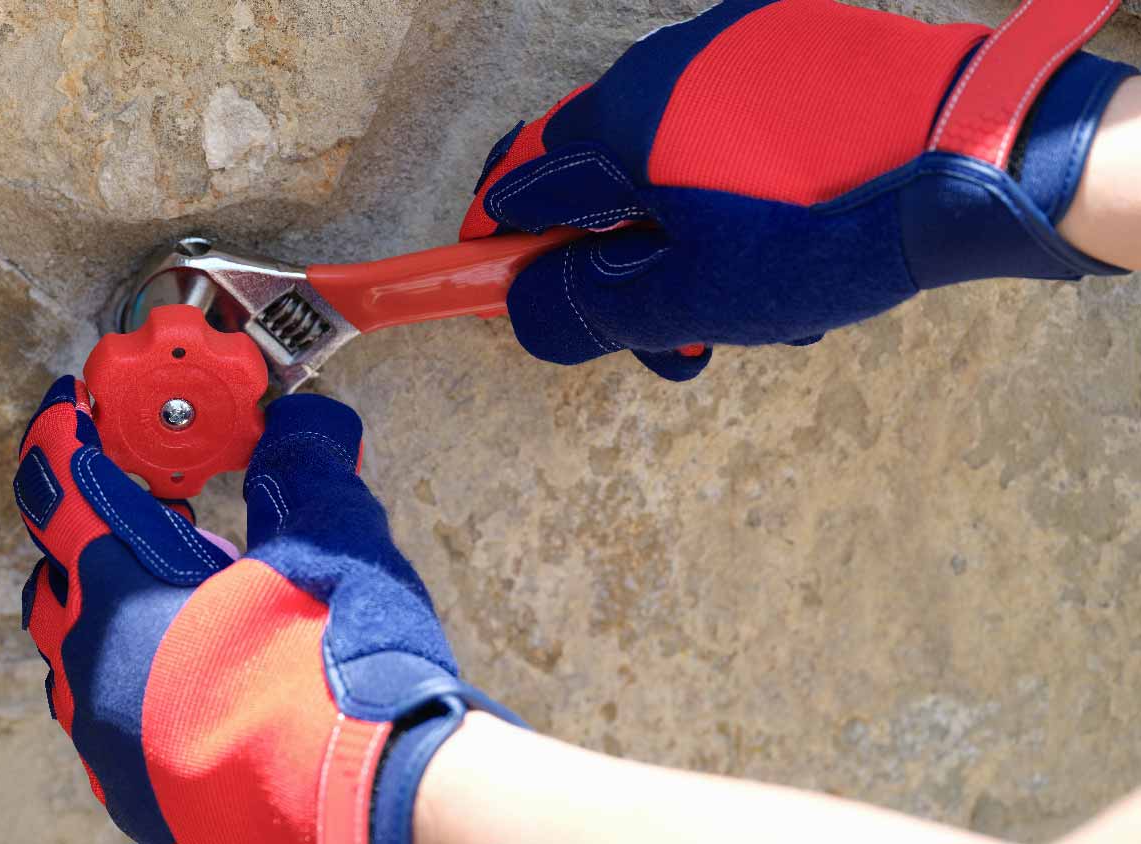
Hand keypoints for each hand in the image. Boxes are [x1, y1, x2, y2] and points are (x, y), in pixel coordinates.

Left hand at [13, 377, 516, 843]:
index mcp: (122, 592)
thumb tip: (302, 422)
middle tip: (155, 513)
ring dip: (114, 615)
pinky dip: (135, 682)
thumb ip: (303, 470)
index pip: (62, 489)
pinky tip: (197, 677)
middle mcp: (94, 665)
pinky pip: (108, 722)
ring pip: (77, 657)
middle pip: (55, 579)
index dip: (60, 437)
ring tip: (186, 601)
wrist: (357, 802)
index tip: (67, 408)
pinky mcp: (132, 794)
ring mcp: (106, 739)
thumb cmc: (336, 674)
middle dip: (89, 537)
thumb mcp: (331, 542)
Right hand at [462, 0, 1136, 379]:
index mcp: (624, 120)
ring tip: (746, 306)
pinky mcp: (797, 48)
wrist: (982, 154)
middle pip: (598, 176)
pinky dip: (730, 191)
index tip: (495, 287)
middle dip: (616, 264)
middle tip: (660, 335)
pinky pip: (728, 128)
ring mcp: (735, 50)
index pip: (517, 178)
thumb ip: (590, 307)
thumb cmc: (824, 231)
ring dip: (683, 240)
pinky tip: (786, 242)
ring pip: (668, 159)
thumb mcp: (695, 295)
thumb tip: (519, 311)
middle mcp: (666, 66)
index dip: (496, 241)